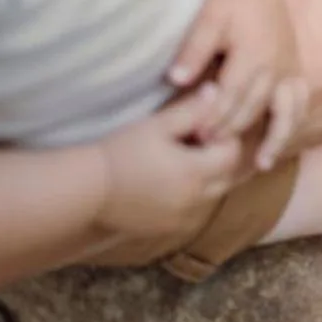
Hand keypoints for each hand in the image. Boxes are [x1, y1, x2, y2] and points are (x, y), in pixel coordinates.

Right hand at [96, 85, 241, 238]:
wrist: (89, 190)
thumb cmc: (122, 152)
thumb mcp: (158, 125)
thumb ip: (191, 109)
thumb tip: (216, 91)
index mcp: (196, 173)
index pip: (232, 153)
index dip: (222, 136)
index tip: (200, 128)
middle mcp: (196, 201)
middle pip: (226, 175)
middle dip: (217, 157)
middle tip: (191, 142)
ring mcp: (184, 219)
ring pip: (211, 195)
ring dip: (205, 178)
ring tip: (176, 161)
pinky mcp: (170, 230)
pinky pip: (194, 211)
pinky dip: (190, 197)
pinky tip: (165, 182)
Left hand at [167, 0, 309, 170]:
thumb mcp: (207, 18)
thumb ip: (193, 49)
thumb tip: (174, 79)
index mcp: (253, 53)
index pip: (232, 96)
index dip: (215, 118)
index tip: (197, 137)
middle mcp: (276, 65)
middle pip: (254, 108)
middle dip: (234, 132)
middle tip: (213, 155)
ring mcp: (290, 68)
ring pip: (286, 111)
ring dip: (275, 138)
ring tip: (261, 163)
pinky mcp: (296, 68)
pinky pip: (300, 102)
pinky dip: (292, 123)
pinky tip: (281, 141)